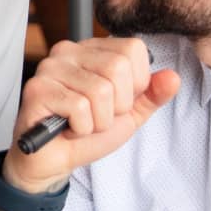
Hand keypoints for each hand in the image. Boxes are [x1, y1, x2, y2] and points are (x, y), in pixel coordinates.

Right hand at [3, 37, 179, 193]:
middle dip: (116, 106)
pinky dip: (81, 128)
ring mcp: (50, 68)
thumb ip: (152, 94)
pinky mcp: (37, 89)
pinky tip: (67, 129)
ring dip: (98, 122)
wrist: (56, 161)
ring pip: (100, 91)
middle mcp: (68, 51)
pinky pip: (79, 108)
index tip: (116, 102)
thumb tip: (173, 77)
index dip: (135, 85)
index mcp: (92, 50)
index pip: (133, 49)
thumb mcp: (129, 113)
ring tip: (82, 124)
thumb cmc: (88, 132)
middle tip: (97, 116)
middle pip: (117, 68)